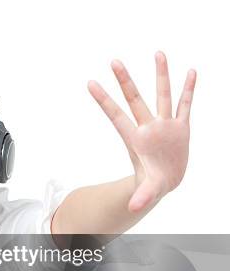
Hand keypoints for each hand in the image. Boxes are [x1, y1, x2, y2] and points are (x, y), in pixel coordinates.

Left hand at [87, 51, 196, 212]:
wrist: (166, 180)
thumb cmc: (152, 182)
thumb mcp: (148, 189)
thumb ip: (142, 194)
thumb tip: (134, 207)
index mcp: (135, 138)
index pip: (116, 115)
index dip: (104, 100)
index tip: (90, 83)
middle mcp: (148, 127)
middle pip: (135, 99)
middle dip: (125, 80)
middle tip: (114, 60)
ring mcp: (165, 124)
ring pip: (162, 94)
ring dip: (161, 75)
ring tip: (158, 53)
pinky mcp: (181, 126)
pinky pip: (185, 104)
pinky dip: (189, 89)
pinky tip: (191, 72)